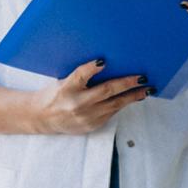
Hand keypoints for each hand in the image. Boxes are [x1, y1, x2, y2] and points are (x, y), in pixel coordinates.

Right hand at [28, 59, 147, 133]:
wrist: (42, 118)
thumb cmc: (55, 95)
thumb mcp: (64, 81)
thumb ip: (82, 76)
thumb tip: (108, 66)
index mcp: (66, 87)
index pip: (80, 75)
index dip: (91, 68)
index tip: (103, 61)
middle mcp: (76, 104)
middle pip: (106, 91)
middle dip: (127, 84)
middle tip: (143, 78)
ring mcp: (85, 117)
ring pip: (115, 105)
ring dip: (132, 97)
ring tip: (145, 90)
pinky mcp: (91, 126)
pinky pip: (111, 114)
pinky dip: (122, 105)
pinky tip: (132, 99)